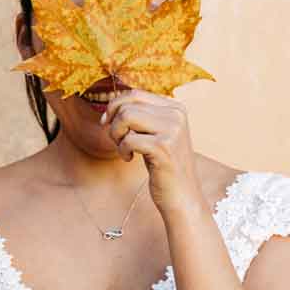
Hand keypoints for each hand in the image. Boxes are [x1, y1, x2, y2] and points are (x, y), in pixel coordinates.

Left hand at [101, 90, 206, 218]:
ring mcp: (172, 130)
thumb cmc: (164, 165)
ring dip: (117, 134)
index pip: (135, 94)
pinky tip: (129, 159)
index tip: (107, 122)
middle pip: (128, 104)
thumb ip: (142, 116)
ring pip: (126, 116)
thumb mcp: (156, 134)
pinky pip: (128, 139)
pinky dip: (122, 150)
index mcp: (176, 108)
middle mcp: (176, 115)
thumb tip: (112, 102)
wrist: (182, 196)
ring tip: (124, 148)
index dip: (114, 106)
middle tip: (117, 140)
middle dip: (114, 122)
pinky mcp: (164, 148)